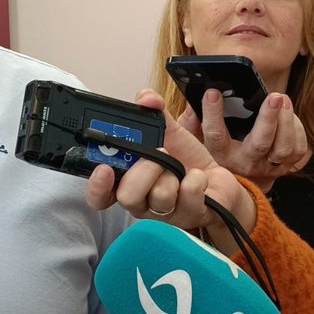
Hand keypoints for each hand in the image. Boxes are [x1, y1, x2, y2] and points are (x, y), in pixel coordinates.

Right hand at [84, 89, 257, 251]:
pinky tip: (196, 177)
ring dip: (172, 174)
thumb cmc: (185, 160)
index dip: (97, 186)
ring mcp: (164, 213)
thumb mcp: (168, 131)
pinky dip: (194, 180)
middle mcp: (142, 202)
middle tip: (158, 156)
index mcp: (128, 182)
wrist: (216, 179)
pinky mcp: (189, 216)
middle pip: (127, 197)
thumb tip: (146, 98)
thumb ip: (153, 111)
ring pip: (158, 199)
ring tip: (179, 167)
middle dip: (144, 172)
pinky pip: (187, 197)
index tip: (104, 170)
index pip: (100, 196)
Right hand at [178, 90, 311, 189]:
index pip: (216, 135)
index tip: (212, 93)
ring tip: (283, 99)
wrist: (241, 184)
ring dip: (287, 122)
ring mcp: (268, 166)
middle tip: (273, 96)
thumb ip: (190, 124)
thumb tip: (193, 106)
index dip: (213, 114)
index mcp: (221, 155)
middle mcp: (245, 163)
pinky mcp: (286, 166)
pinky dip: (297, 129)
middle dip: (268, 118)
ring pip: (284, 147)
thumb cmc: (218, 154)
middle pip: (260, 143)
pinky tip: (289, 114)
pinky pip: (298, 149)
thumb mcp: (196, 142)